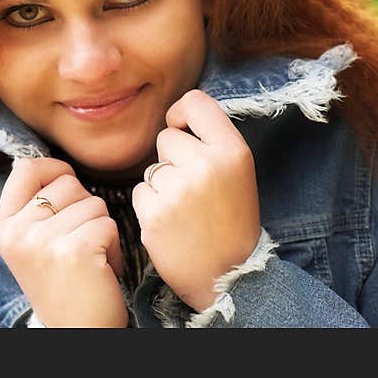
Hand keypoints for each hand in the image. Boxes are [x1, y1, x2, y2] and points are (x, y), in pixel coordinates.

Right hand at [0, 157, 127, 326]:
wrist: (76, 332)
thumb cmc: (61, 284)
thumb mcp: (30, 244)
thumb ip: (33, 207)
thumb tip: (47, 165)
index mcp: (1, 226)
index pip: (25, 168)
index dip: (53, 169)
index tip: (67, 185)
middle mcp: (16, 232)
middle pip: (67, 184)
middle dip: (84, 207)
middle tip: (78, 242)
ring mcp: (42, 241)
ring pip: (94, 203)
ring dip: (101, 229)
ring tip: (89, 258)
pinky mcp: (73, 250)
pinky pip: (108, 224)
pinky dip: (113, 246)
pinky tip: (101, 269)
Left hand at [132, 89, 260, 311]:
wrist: (229, 276)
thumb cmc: (231, 222)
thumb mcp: (237, 173)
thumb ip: (211, 142)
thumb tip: (176, 118)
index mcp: (233, 150)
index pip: (195, 101)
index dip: (181, 114)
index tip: (182, 131)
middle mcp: (207, 164)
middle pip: (167, 138)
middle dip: (172, 159)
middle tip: (194, 190)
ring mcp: (179, 188)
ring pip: (151, 167)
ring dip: (161, 186)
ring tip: (185, 211)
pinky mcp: (155, 211)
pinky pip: (140, 192)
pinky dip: (150, 206)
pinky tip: (171, 224)